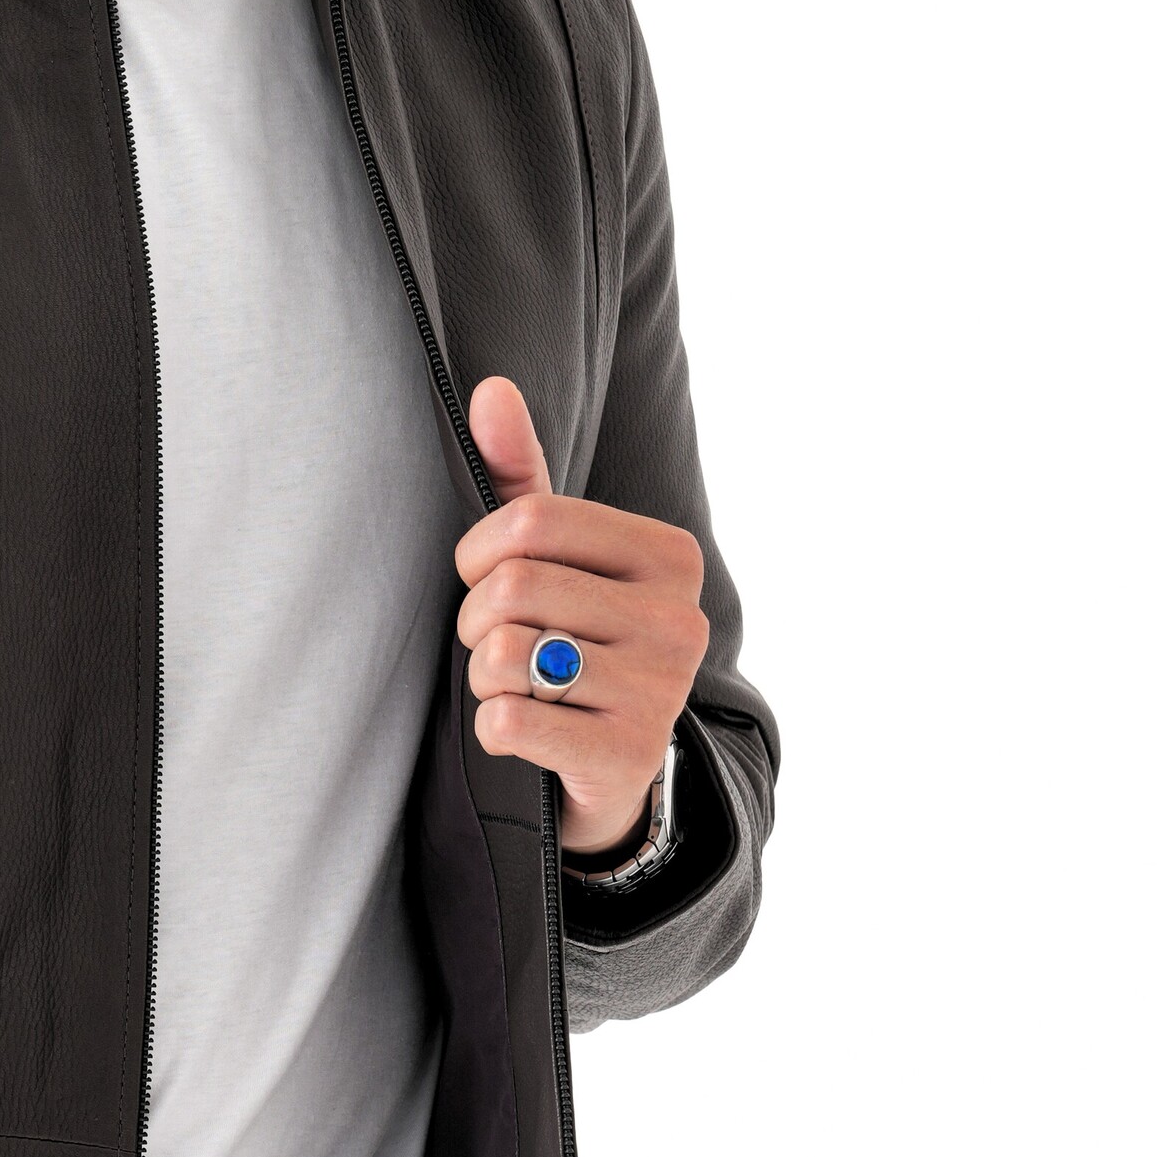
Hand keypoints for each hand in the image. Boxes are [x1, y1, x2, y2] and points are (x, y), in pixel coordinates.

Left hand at [455, 375, 708, 856]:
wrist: (611, 769)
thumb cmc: (576, 642)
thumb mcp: (556, 558)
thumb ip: (521, 475)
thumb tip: (490, 387)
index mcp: (670, 555)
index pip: (530, 522)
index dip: (478, 555)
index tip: (485, 580)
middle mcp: (681, 619)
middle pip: (511, 589)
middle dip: (475, 621)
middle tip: (497, 644)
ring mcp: (662, 692)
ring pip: (502, 656)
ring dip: (483, 678)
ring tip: (517, 687)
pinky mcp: (628, 756)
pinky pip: (507, 723)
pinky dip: (493, 730)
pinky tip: (527, 731)